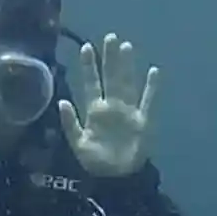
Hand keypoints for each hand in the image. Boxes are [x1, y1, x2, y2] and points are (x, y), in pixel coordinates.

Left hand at [58, 32, 159, 177]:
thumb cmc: (95, 162)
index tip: (86, 47)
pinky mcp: (143, 121)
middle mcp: (111, 106)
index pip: (91, 83)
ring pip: (127, 84)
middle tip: (110, 37)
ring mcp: (128, 112)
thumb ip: (70, 123)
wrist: (116, 178)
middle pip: (111, 78)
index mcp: (94, 111)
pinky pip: (148, 101)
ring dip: (126, 67)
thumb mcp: (77, 144)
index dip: (89, 66)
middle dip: (109, 58)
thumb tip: (62, 100)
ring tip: (126, 47)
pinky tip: (153, 72)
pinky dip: (152, 88)